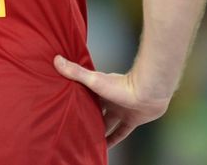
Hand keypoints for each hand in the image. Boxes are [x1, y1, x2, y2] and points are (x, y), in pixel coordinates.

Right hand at [53, 55, 170, 147]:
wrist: (150, 92)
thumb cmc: (123, 84)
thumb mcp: (94, 80)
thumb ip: (76, 72)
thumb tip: (56, 59)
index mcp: (101, 88)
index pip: (86, 95)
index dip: (77, 100)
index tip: (65, 106)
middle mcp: (111, 99)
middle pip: (96, 110)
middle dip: (87, 117)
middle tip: (74, 127)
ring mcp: (122, 110)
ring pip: (107, 123)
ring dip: (99, 130)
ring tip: (86, 140)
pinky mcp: (132, 120)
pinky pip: (121, 133)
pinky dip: (114, 140)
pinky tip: (106, 148)